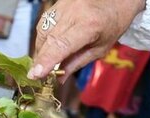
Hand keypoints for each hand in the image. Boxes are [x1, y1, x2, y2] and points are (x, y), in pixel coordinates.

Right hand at [28, 0, 145, 80]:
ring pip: (43, 30)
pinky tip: (46, 46)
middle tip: (36, 75)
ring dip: (40, 49)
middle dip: (40, 59)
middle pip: (49, 39)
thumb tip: (59, 79)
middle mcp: (74, 12)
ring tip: (43, 62)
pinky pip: (45, 22)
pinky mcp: (59, 2)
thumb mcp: (100, 49)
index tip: (35, 75)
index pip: (61, 45)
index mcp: (89, 25)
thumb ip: (77, 63)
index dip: (46, 61)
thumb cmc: (114, 23)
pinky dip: (43, 36)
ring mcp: (65, 5)